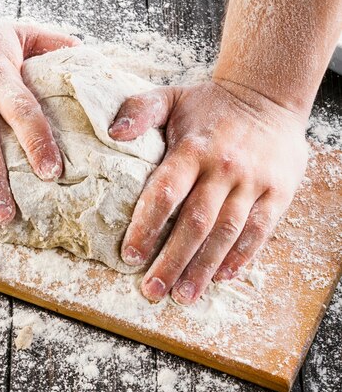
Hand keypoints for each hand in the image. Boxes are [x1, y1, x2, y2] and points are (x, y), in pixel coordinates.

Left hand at [109, 80, 307, 304]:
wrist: (267, 95)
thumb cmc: (210, 105)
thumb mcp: (171, 98)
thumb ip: (140, 111)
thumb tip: (114, 133)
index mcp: (192, 149)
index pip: (165, 193)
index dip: (146, 227)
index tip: (130, 256)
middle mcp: (223, 168)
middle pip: (195, 223)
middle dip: (172, 260)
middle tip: (153, 289)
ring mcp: (252, 182)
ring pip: (226, 233)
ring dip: (204, 268)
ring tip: (184, 295)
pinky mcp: (278, 192)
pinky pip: (259, 230)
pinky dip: (241, 256)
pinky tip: (222, 277)